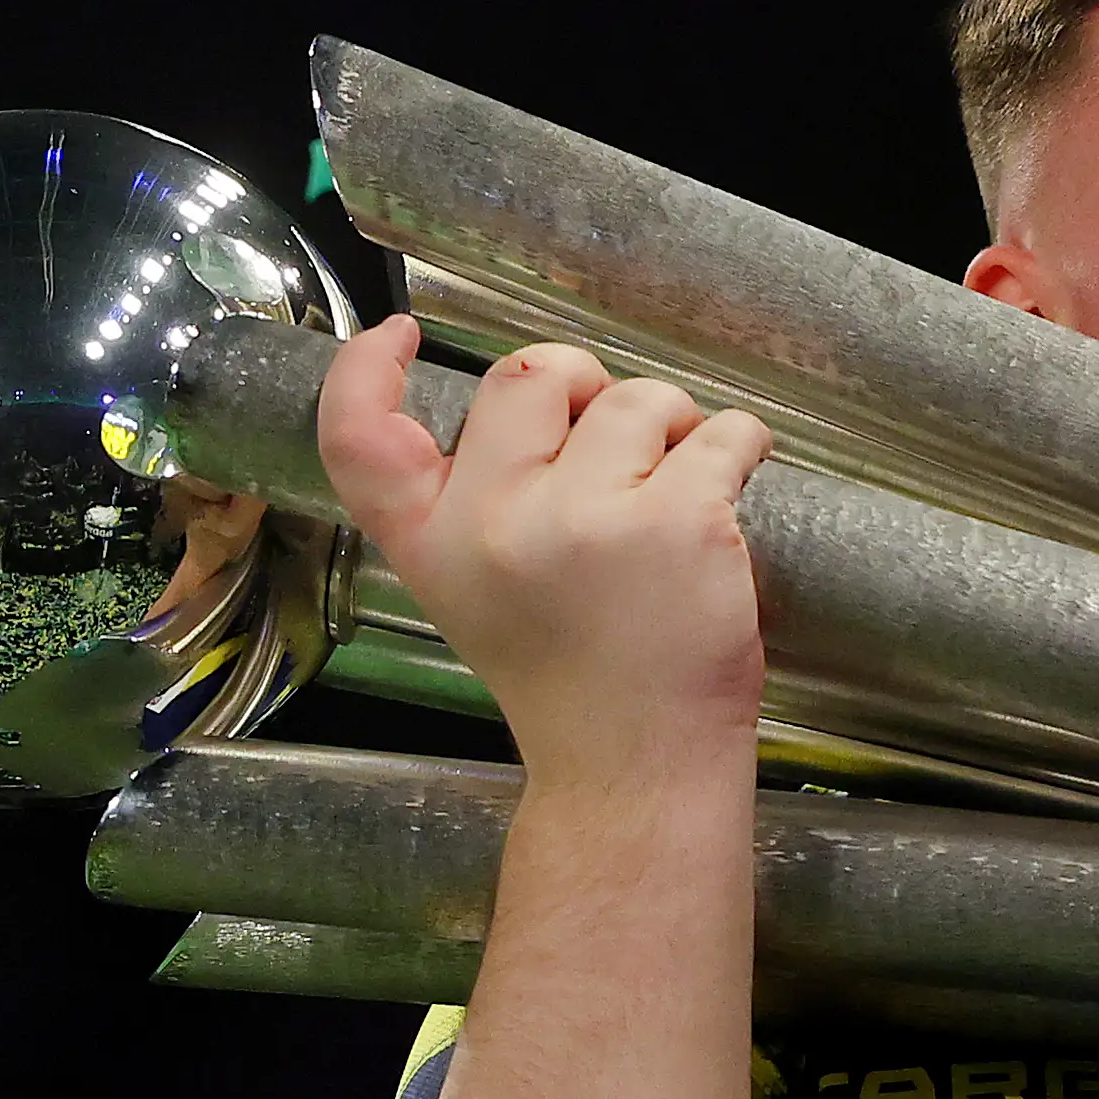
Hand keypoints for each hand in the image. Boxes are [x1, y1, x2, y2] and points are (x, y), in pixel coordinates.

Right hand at [316, 315, 772, 793]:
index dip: (366, 368)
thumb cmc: (574, 678)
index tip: (401, 332)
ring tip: (673, 493)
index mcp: (433, 541)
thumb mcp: (474, 594)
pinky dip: (739, 445)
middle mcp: (497, 522)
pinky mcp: (679, 521)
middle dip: (586, 389)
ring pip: (638, 397)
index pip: (359, 434)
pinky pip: (722, 431)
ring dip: (672, 426)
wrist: (636, 766)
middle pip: (531, 374)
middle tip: (615, 450)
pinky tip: (731, 485)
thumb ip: (466, 502)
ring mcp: (587, 519)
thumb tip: (526, 389)